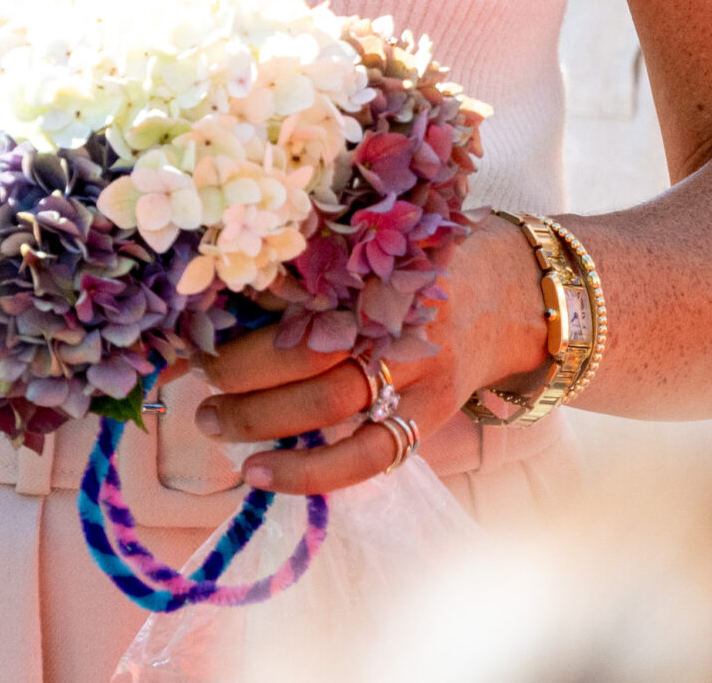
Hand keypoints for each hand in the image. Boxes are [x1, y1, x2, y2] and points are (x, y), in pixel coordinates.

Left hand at [188, 214, 549, 494]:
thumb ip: (325, 251)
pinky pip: (368, 456)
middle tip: (195, 372)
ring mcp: (419, 369)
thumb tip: (230, 267)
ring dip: (261, 417)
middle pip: (309, 347)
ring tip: (211, 421)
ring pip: (330, 403)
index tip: (194, 309)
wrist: (517, 293)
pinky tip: (261, 473)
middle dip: (241, 366)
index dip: (244, 299)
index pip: (302, 282)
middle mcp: (399, 315)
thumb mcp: (384, 238)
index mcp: (381, 263)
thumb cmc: (431, 257)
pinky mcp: (431, 416)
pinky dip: (311, 471)